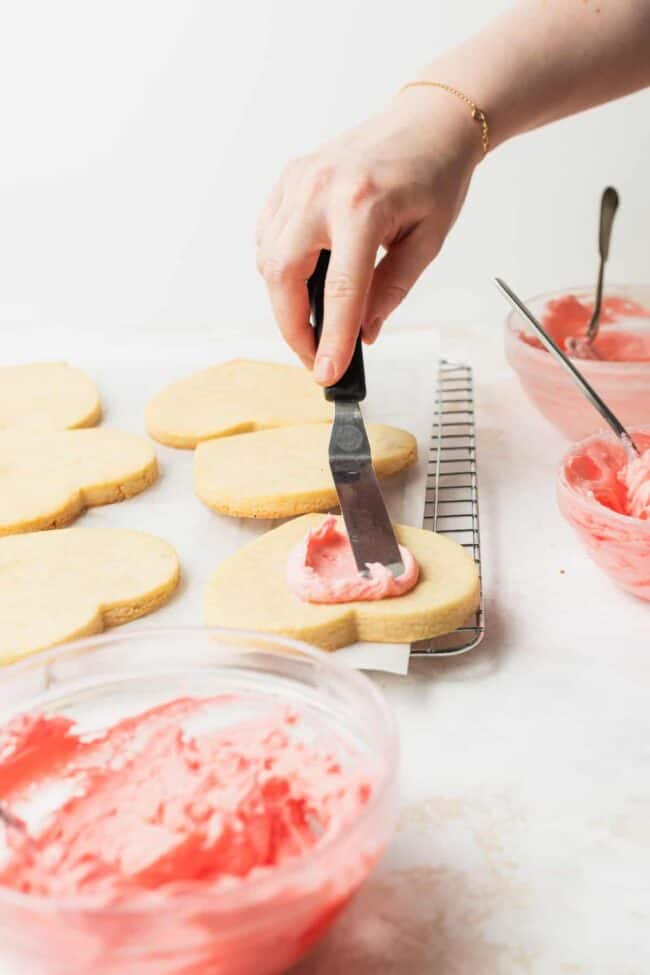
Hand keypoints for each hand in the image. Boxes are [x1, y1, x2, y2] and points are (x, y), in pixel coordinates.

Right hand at [256, 87, 480, 383]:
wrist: (427, 121)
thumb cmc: (434, 177)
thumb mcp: (427, 242)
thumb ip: (391, 290)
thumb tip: (362, 334)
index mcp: (362, 206)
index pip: (339, 291)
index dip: (330, 340)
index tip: (327, 373)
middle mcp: (320, 190)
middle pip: (284, 277)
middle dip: (293, 327)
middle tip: (315, 354)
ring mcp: (298, 180)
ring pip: (267, 259)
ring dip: (284, 300)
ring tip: (314, 320)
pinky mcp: (289, 178)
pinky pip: (268, 234)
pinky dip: (278, 267)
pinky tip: (303, 279)